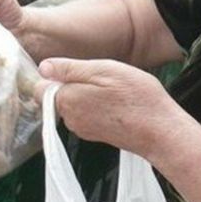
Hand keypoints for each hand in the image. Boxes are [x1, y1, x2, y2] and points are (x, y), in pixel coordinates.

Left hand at [33, 57, 182, 157]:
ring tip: (109, 87)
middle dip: (70, 82)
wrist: (161, 131)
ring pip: (73, 104)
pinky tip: (114, 100)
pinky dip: (95, 105)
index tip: (69, 67)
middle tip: (97, 74)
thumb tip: (43, 67)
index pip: (39, 88)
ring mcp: (83, 129)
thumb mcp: (102, 69)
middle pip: (56, 95)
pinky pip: (86, 114)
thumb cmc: (135, 97)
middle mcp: (70, 118)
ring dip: (85, 93)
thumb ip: (69, 69)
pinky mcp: (96, 134)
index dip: (50, 74)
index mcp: (66, 100)